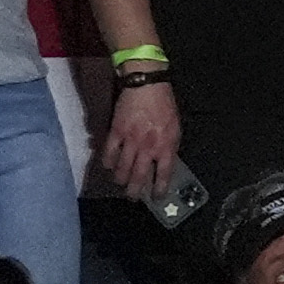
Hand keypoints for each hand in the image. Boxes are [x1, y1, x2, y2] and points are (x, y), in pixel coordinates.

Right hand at [98, 77, 181, 198]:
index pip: (163, 174)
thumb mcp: (175, 127)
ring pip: (122, 169)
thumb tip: (165, 162)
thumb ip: (170, 146)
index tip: (156, 197)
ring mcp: (130, 141)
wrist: (147, 85)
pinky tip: (109, 166)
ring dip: (120, 180)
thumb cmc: (164, 104)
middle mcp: (148, 147)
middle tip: (132, 197)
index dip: (159, 189)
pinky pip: (109, 154)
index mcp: (166, 145)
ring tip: (120, 184)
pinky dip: (108, 163)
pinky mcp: (115, 132)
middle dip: (134, 191)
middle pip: (139, 176)